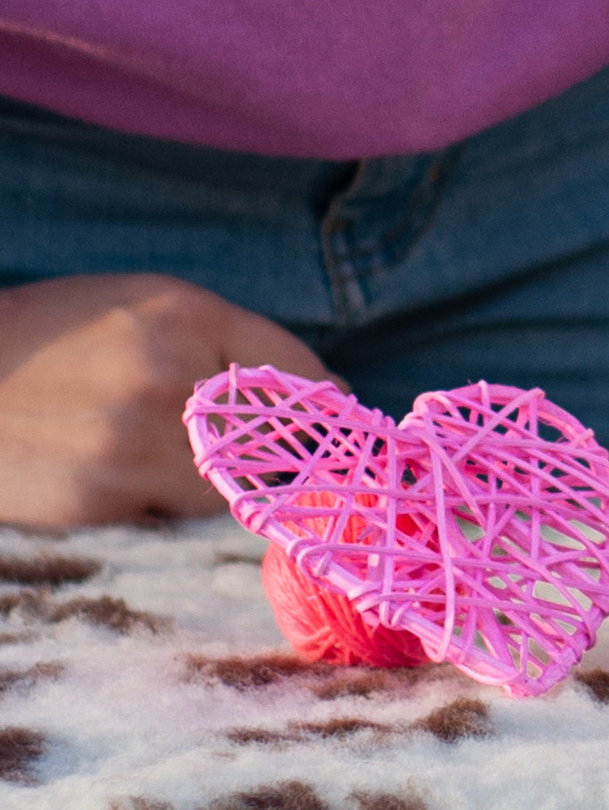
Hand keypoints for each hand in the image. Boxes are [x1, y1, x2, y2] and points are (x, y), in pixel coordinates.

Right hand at [0, 274, 330, 526]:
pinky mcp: (97, 501)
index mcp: (184, 317)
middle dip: (264, 453)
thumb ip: (222, 341)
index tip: (345, 422)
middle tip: (256, 457)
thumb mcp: (141, 305)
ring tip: (150, 458)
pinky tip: (114, 477)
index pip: (294, 369)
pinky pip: (163, 516)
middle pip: (264, 440)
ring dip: (207, 486)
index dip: (325, 402)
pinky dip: (154, 507)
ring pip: (220, 490)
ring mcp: (133, 445)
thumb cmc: (51, 334)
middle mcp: (169, 379)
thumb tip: (322, 392)